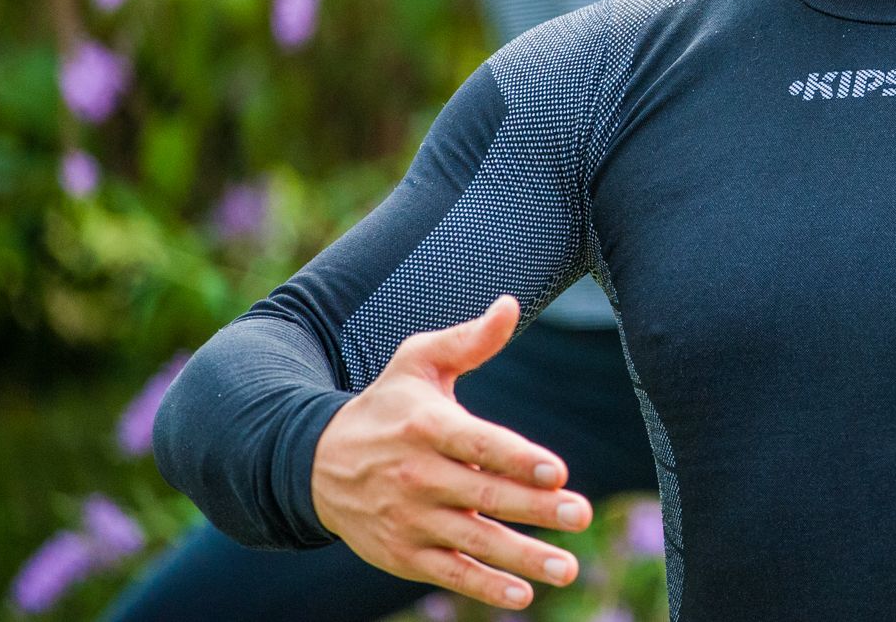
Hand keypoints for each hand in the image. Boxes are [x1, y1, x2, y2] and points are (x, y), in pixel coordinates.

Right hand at [311, 297, 592, 610]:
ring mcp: (410, 519)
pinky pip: (450, 573)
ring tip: (568, 566)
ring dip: (522, 557)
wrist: (314, 463)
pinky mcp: (404, 554)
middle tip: (581, 515)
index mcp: (426, 426)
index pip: (479, 444)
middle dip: (535, 508)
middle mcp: (417, 475)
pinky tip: (523, 594)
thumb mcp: (417, 362)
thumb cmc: (386, 405)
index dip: (518, 459)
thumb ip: (468, 340)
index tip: (558, 471)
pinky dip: (484, 587)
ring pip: (473, 542)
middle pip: (484, 495)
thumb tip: (511, 304)